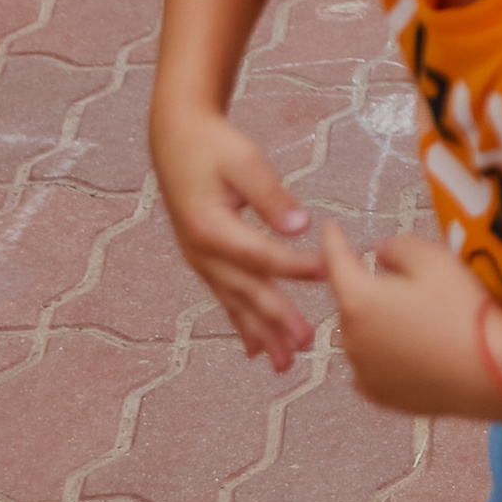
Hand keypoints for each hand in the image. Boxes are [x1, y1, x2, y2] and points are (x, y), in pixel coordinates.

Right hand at [150, 106, 323, 370]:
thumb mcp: (244, 161)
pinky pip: (224, 298)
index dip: (292, 267)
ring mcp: (199, 260)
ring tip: (284, 363)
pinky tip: (255, 348)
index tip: (326, 274)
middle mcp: (200, 252)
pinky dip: (241, 323)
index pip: (258, 255)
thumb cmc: (213, 146)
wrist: (175, 138)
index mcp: (209, 227)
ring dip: (260, 332)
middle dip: (276, 319)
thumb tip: (301, 225)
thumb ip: (270, 195)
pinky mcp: (203, 260)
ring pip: (233, 303)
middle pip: (245, 290)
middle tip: (306, 342)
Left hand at [320, 221, 501, 417]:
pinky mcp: (378, 396)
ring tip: (410, 318)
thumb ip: (397, 247)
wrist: (488, 370)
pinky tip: (405, 350)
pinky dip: (379, 354)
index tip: (328, 227)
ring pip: (359, 335)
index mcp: (358, 301)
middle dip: (364, 287)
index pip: (336, 262)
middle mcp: (351, 339)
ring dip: (373, 322)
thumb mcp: (433, 259)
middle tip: (399, 281)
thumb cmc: (460, 309)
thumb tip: (378, 252)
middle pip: (349, 302)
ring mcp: (363, 372)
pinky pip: (369, 366)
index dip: (332, 241)